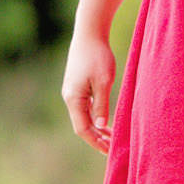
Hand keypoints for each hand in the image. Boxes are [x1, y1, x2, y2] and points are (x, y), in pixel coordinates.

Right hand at [62, 32, 117, 153]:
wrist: (89, 33)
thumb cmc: (97, 56)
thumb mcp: (103, 82)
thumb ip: (102, 105)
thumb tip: (100, 126)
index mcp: (74, 98)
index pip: (82, 129)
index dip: (95, 142)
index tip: (109, 151)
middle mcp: (70, 97)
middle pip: (81, 125)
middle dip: (96, 138)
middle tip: (112, 148)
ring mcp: (73, 91)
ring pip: (83, 116)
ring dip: (96, 128)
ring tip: (111, 137)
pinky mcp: (77, 85)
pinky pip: (85, 107)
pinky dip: (95, 116)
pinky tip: (105, 120)